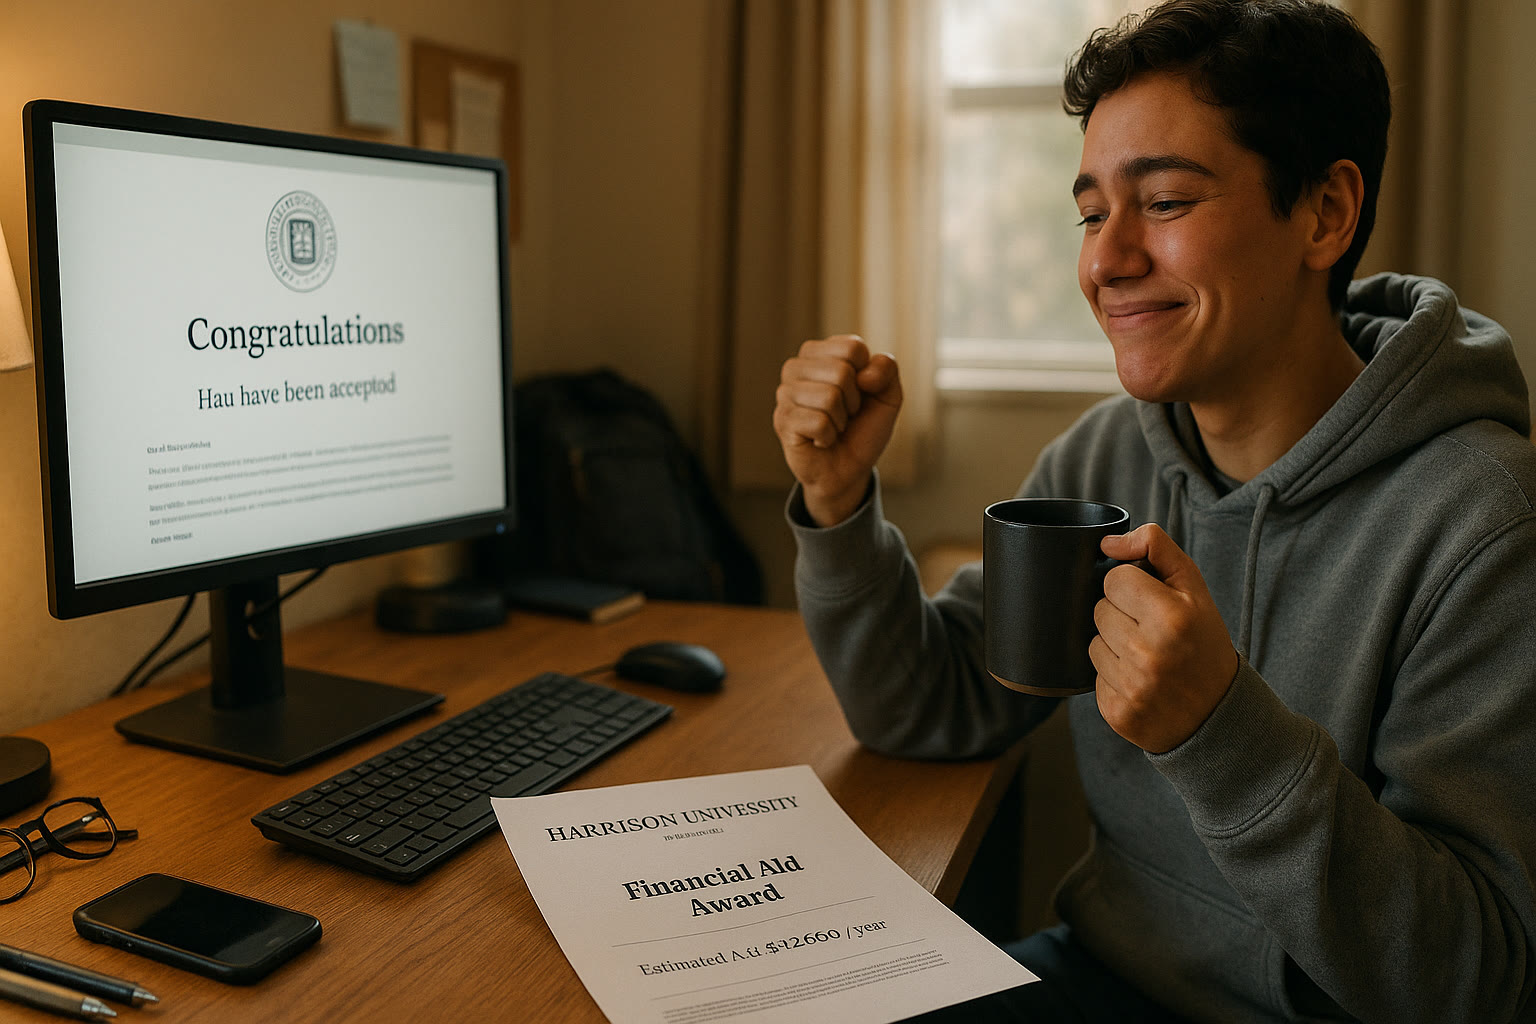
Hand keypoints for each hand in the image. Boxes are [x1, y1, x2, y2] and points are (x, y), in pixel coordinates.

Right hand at [772, 335, 901, 526]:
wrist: (848, 470)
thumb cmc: (862, 429)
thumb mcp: (888, 396)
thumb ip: (887, 370)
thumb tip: (864, 375)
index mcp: (820, 352)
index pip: (853, 347)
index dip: (868, 377)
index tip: (860, 394)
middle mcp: (796, 367)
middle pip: (842, 371)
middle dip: (854, 401)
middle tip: (845, 415)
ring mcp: (785, 393)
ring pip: (829, 396)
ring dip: (841, 421)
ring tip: (833, 427)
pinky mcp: (782, 420)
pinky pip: (819, 422)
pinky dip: (829, 436)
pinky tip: (820, 440)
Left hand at [1090, 524, 1239, 752]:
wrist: (1218, 713)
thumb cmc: (1204, 643)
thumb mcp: (1194, 589)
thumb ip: (1156, 548)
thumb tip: (1108, 543)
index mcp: (1171, 617)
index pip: (1115, 579)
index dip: (1131, 586)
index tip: (1151, 601)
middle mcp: (1148, 653)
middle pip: (1099, 609)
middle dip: (1122, 615)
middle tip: (1152, 630)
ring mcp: (1131, 686)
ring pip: (1093, 643)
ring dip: (1114, 646)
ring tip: (1147, 656)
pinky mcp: (1117, 712)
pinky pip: (1094, 677)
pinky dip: (1114, 676)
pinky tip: (1141, 680)